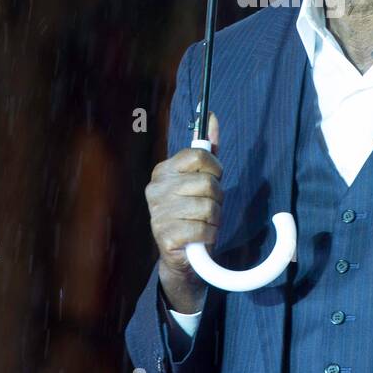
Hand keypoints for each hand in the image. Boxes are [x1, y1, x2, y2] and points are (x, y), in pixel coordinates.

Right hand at [146, 111, 220, 312]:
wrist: (183, 256)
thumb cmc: (193, 212)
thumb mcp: (201, 177)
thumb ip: (207, 148)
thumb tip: (212, 116)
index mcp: (162, 171)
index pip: (198, 155)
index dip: (214, 168)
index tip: (213, 179)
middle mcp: (155, 190)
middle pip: (207, 182)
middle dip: (217, 198)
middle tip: (207, 209)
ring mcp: (157, 213)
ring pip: (208, 206)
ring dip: (214, 219)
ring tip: (203, 224)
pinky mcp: (165, 236)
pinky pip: (203, 229)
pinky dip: (209, 236)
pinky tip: (199, 238)